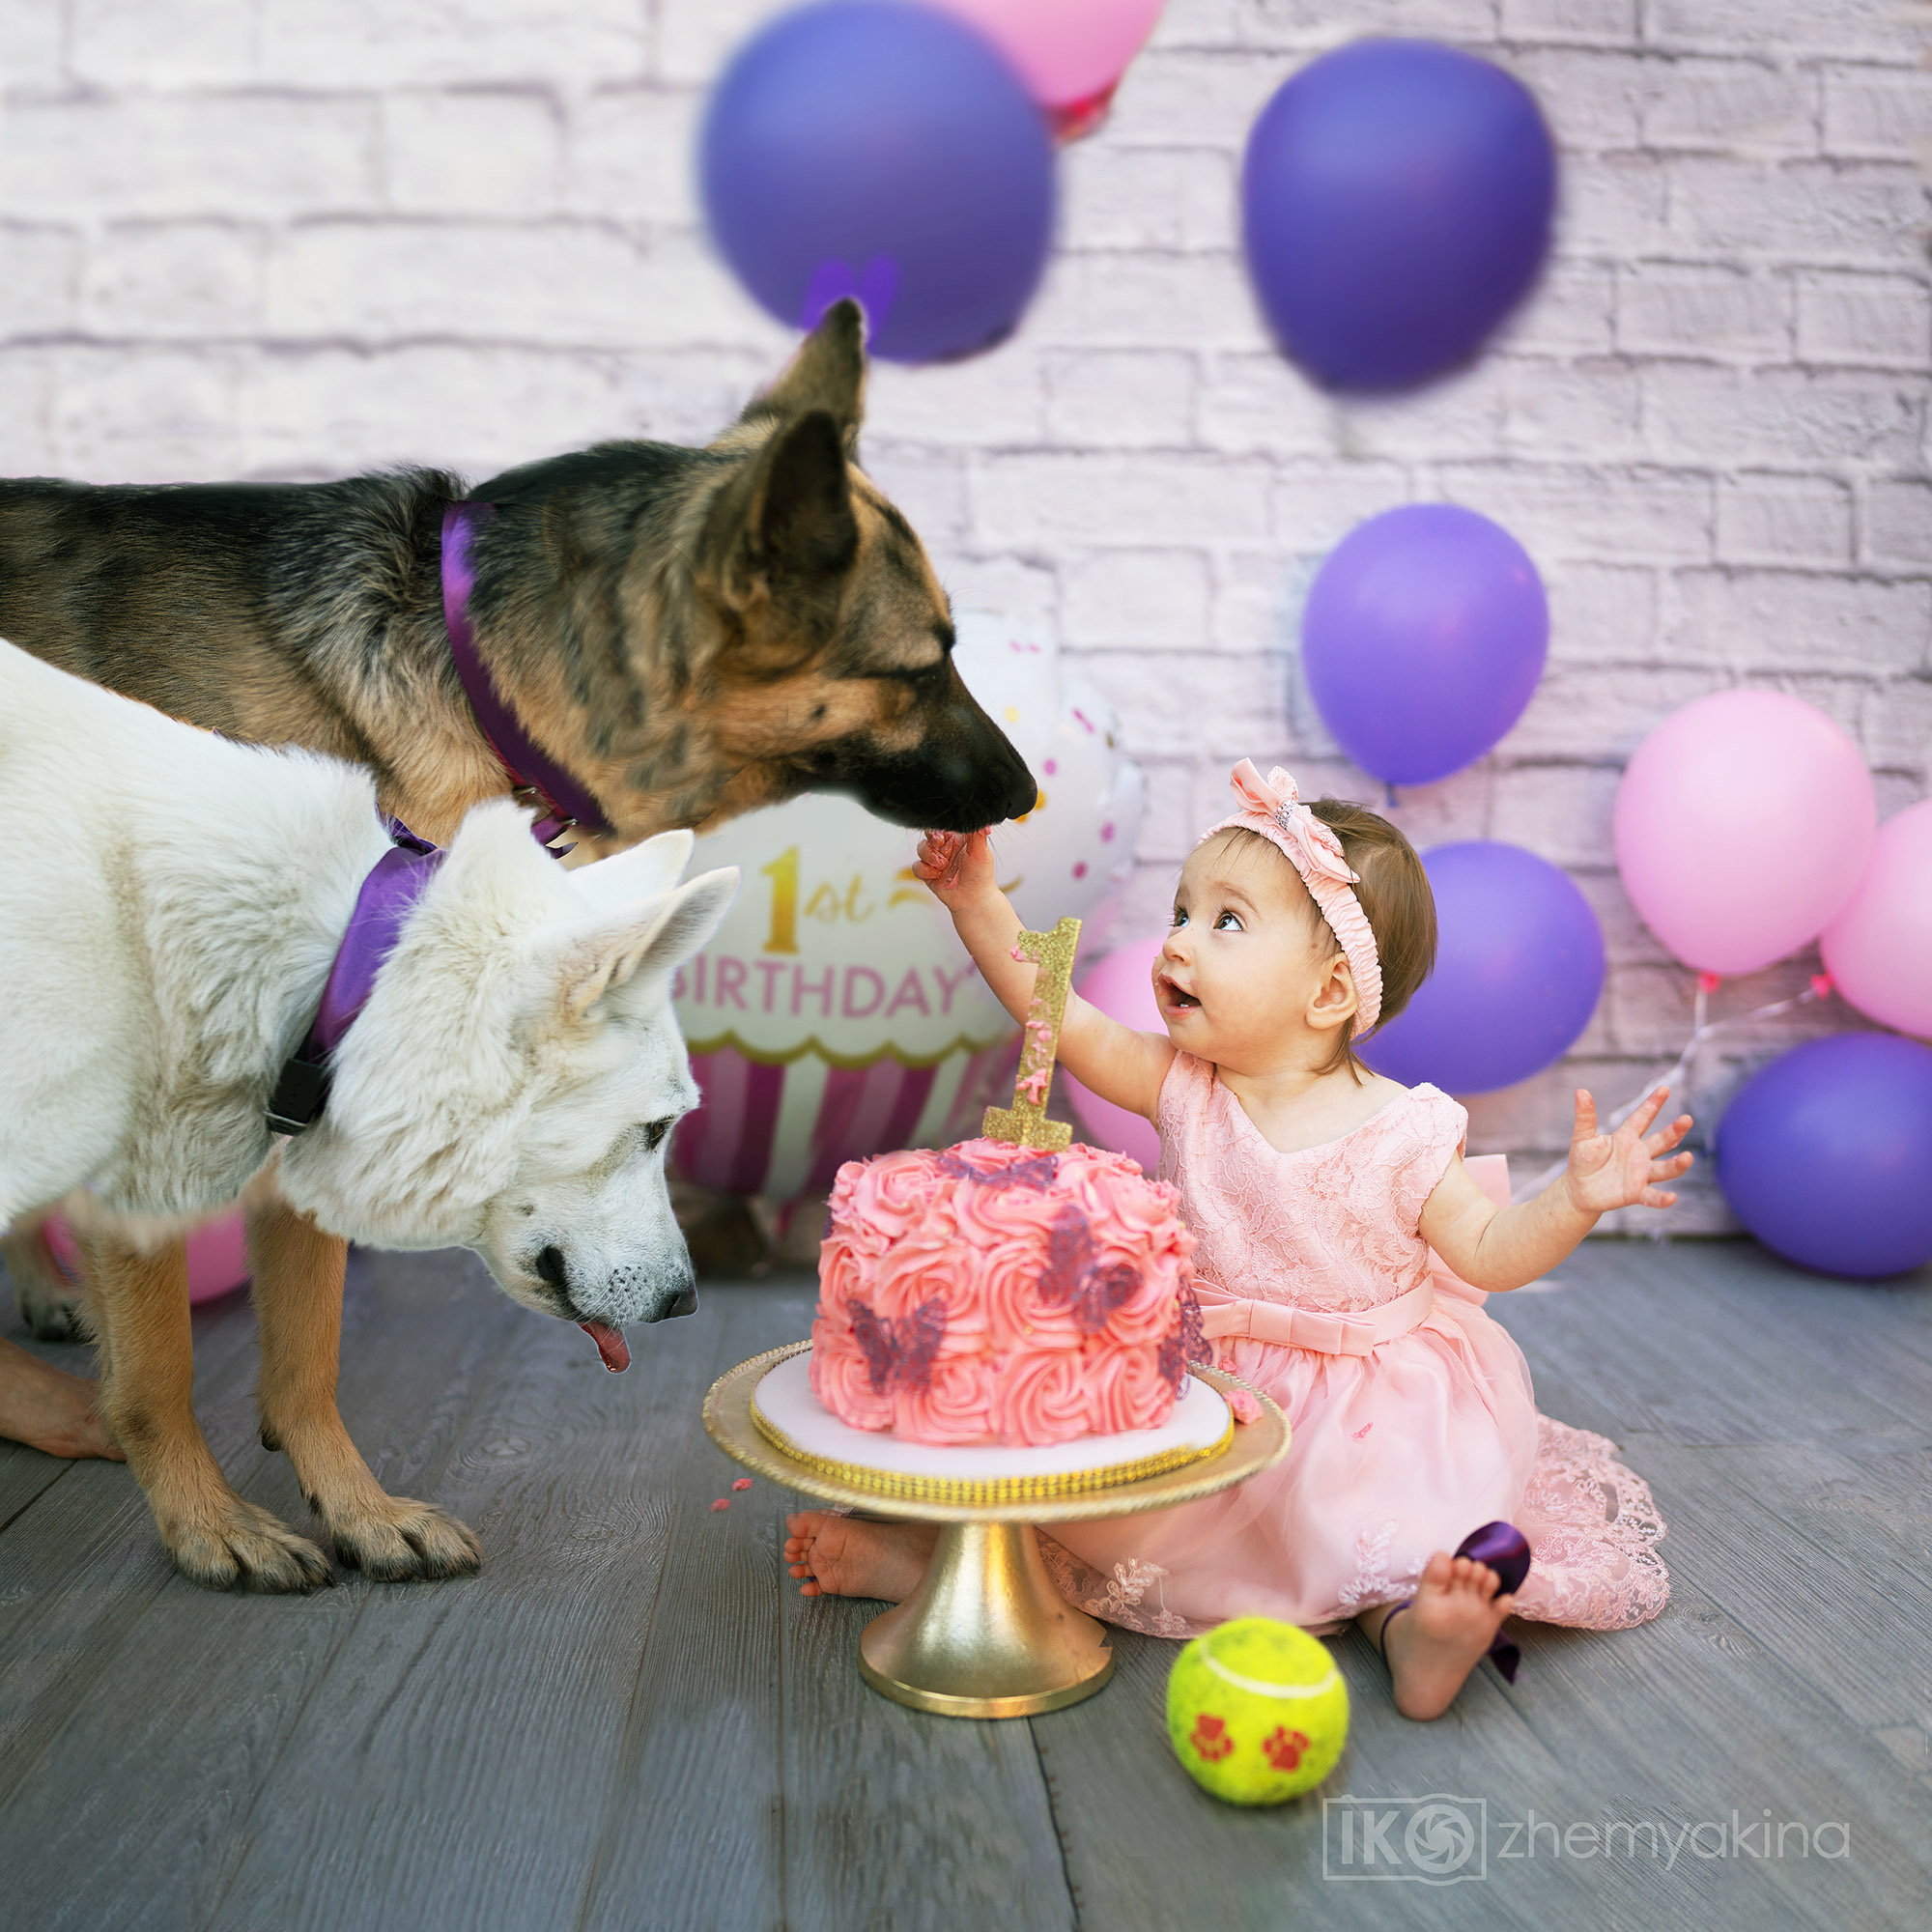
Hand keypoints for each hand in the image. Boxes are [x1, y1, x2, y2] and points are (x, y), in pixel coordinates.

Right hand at [914, 827, 994, 903]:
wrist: (973, 899)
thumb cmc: (981, 875)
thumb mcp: (981, 851)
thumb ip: (979, 833)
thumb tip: (983, 822)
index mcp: (957, 838)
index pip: (942, 825)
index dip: (939, 829)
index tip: (943, 836)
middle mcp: (945, 847)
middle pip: (928, 835)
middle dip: (931, 841)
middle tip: (939, 846)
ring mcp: (935, 860)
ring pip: (921, 849)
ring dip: (930, 857)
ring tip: (943, 866)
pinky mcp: (928, 873)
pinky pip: (917, 866)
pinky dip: (925, 871)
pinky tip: (937, 876)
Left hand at [1563, 1087, 1693, 1216]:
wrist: (1579, 1190)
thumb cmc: (1583, 1161)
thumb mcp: (1582, 1138)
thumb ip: (1585, 1117)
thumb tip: (1581, 1092)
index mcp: (1626, 1137)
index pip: (1642, 1118)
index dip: (1652, 1104)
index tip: (1665, 1088)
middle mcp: (1639, 1154)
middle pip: (1661, 1141)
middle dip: (1674, 1131)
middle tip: (1687, 1119)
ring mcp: (1640, 1174)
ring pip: (1663, 1168)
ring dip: (1676, 1164)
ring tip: (1688, 1157)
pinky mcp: (1636, 1193)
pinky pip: (1652, 1196)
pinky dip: (1662, 1198)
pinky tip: (1672, 1197)